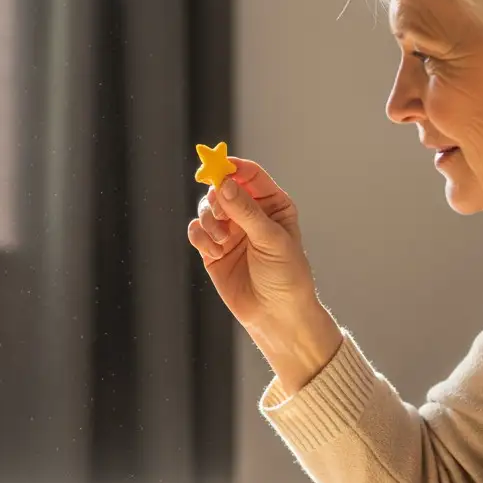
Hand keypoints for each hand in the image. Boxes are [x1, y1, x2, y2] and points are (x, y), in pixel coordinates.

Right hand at [187, 157, 341, 392]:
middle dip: (218, 199)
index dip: (232, 167)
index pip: (249, 175)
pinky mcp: (213, 249)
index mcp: (272, 204)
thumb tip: (224, 183)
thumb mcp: (271, 239)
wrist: (276, 315)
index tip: (216, 167)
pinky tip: (214, 252)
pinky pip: (196, 231)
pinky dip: (201, 238)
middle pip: (222, 187)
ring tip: (222, 242)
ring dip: (210, 222)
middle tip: (221, 213)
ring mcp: (229, 231)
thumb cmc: (286, 275)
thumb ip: (246, 211)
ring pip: (206, 208)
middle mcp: (249, 214)